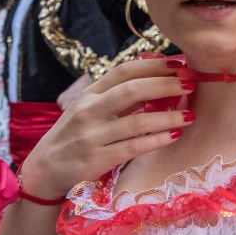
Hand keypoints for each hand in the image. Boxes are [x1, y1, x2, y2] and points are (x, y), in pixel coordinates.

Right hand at [18, 58, 194, 200]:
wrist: (44, 171)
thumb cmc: (74, 135)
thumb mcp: (89, 108)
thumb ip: (116, 93)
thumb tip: (156, 72)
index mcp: (89, 94)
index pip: (124, 71)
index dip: (154, 65)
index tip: (179, 63)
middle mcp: (89, 111)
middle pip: (133, 90)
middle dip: (166, 84)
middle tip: (191, 84)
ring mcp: (93, 135)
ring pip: (137, 121)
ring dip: (168, 116)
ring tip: (190, 114)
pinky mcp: (98, 159)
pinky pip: (134, 147)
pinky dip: (157, 140)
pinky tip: (175, 135)